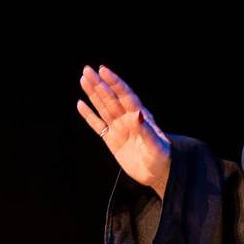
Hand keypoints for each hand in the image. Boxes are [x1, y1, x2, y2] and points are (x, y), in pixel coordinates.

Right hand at [78, 65, 170, 197]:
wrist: (158, 174)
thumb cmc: (162, 157)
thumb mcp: (155, 145)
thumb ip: (145, 129)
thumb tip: (136, 113)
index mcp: (139, 116)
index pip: (125, 95)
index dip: (114, 82)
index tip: (103, 70)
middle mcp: (128, 119)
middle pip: (110, 98)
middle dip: (99, 84)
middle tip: (87, 70)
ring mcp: (119, 129)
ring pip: (103, 108)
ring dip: (93, 94)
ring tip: (83, 79)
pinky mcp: (112, 140)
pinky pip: (98, 125)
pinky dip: (89, 115)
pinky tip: (81, 104)